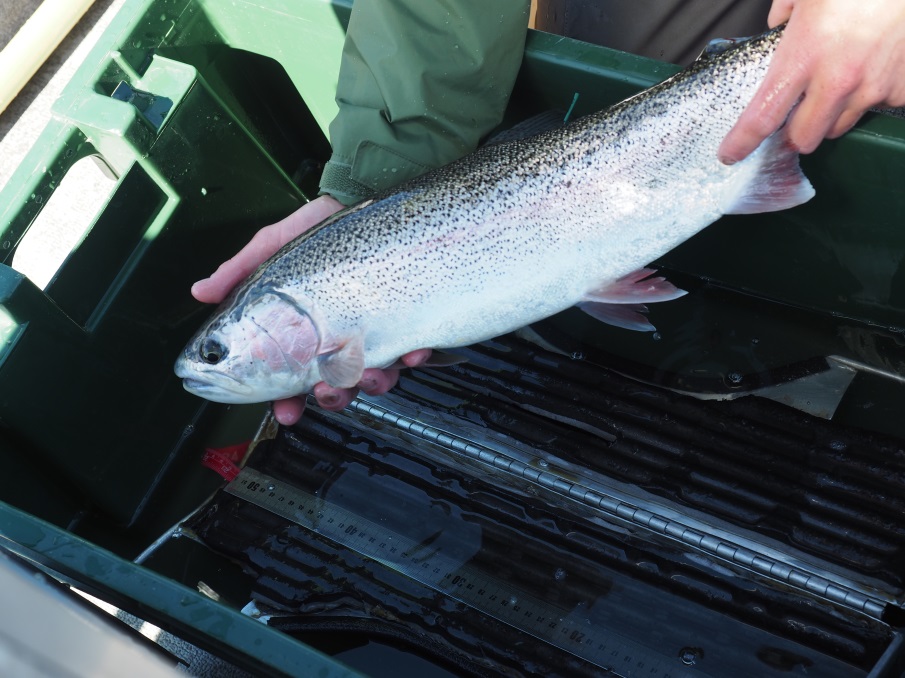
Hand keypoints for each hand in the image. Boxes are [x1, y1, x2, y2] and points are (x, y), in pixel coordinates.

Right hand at [192, 195, 430, 424]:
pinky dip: (413, 358)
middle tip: (329, 389)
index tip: (286, 412)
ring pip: (375, 379)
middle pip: (336, 387)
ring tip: (373, 370)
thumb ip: (240, 272)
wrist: (363, 202)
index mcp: (305, 335)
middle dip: (334, 397)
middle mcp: (341, 340)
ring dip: (374, 383)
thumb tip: (200, 292)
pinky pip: (413, 353)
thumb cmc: (318, 229)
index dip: (288, 401)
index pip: (292, 379)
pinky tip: (412, 352)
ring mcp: (376, 335)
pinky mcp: (406, 323)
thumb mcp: (274, 246)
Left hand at [718, 0, 904, 163]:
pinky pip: (878, 108)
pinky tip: (872, 68)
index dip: (742, 142)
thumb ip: (786, 10)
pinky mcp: (902, 88)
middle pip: (803, 138)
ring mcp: (872, 87)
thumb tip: (779, 23)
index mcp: (804, 55)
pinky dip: (871, 96)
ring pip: (839, 126)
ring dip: (831, 114)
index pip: (762, 117)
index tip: (731, 153)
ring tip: (839, 80)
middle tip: (796, 112)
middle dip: (795, 131)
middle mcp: (837, 79)